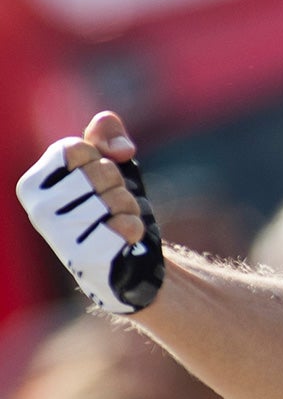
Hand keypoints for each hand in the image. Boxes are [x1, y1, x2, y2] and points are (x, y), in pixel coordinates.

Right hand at [15, 111, 164, 312]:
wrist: (125, 261)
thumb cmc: (111, 209)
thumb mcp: (108, 166)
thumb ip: (105, 136)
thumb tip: (115, 137)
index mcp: (33, 184)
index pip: (75, 147)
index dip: (100, 159)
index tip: (96, 181)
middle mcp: (38, 209)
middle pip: (101, 170)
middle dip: (118, 186)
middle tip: (110, 207)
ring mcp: (60, 235)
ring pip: (116, 197)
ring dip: (127, 208)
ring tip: (113, 224)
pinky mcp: (85, 257)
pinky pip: (126, 225)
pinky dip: (133, 229)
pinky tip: (121, 242)